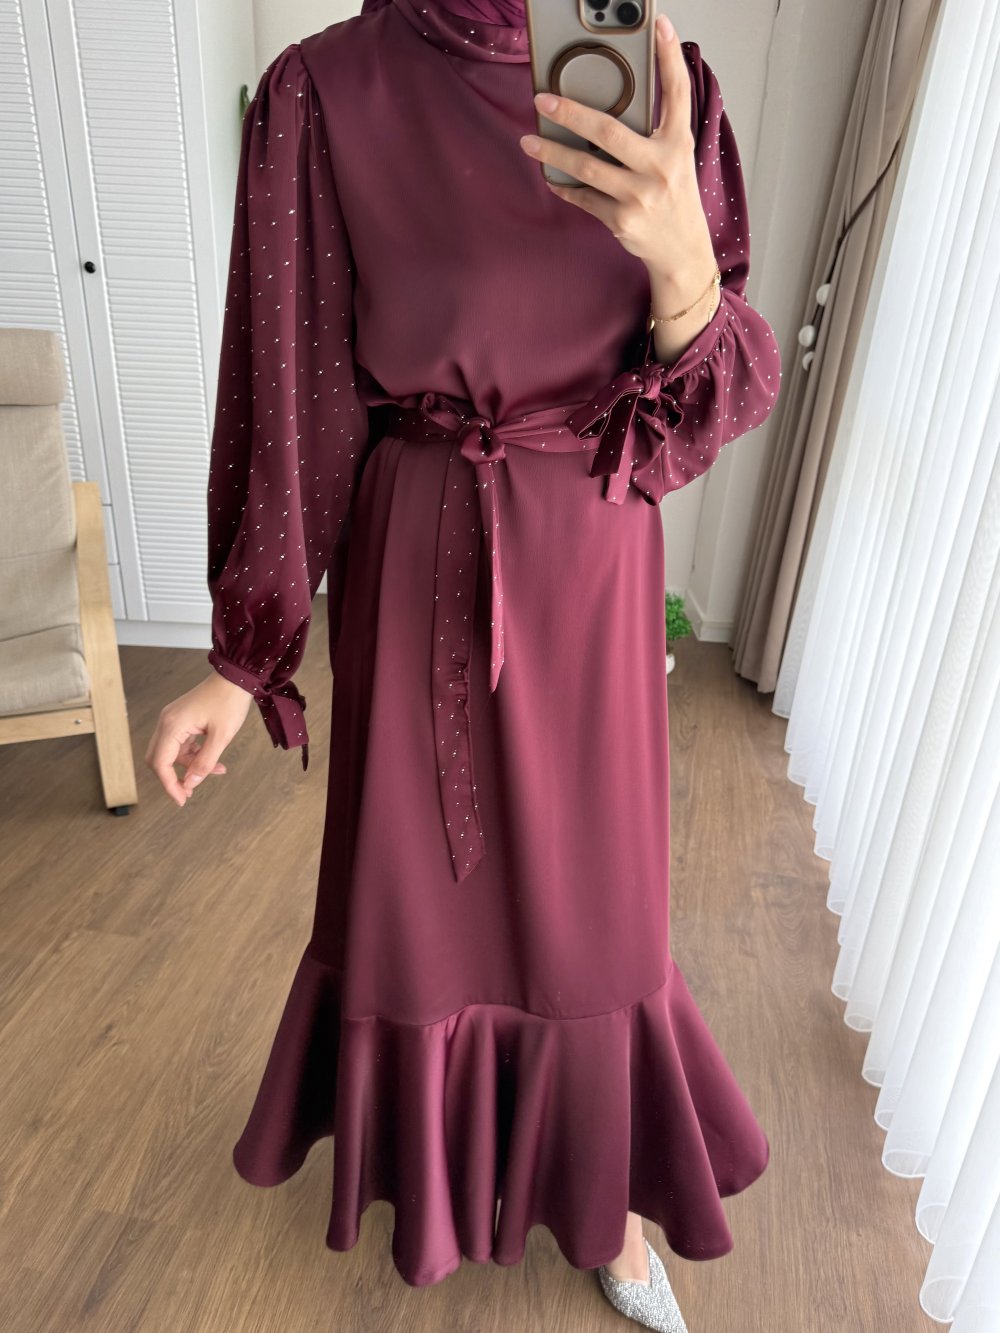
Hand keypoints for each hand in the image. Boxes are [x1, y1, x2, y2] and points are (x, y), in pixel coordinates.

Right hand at [145, 672, 253, 806]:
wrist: (236, 677)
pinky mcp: (180, 719)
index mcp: (172, 725)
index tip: (182, 800)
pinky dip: (193, 755)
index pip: (160, 763)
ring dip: (189, 766)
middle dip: (173, 778)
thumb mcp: (221, 736)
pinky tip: (213, 761)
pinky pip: (180, 744)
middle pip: (158, 759)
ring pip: (171, 753)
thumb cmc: (230, 702)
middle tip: (189, 793)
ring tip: (216, 771)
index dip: (169, 785)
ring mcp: (172, 719)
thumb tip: (190, 784)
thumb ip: (204, 762)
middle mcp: (166, 722)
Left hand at [519, 13, 715, 286]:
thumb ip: (655, 130)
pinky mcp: (622, 219)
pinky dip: (565, 186)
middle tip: (543, 101)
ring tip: (529, 142)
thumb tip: (612, 104)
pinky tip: (552, 177)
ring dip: (553, 153)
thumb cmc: (674, 197)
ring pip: (587, 167)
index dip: (669, 56)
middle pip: (610, 131)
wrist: (682, 250)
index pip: (677, 92)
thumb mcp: (676, 158)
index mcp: (678, 143)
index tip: (659, 24)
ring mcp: (640, 195)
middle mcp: (661, 166)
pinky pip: (584, 197)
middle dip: (571, 113)